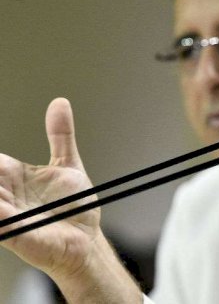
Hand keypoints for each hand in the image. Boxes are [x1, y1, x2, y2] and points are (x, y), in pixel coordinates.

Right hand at [0, 98, 100, 277]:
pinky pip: (1, 224)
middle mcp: (6, 195)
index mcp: (13, 175)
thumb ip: (60, 135)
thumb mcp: (68, 164)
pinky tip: (1, 205)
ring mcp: (9, 216)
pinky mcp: (18, 235)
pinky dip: (0, 213)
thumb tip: (59, 102)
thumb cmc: (74, 205)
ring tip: (0, 189)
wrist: (87, 238)